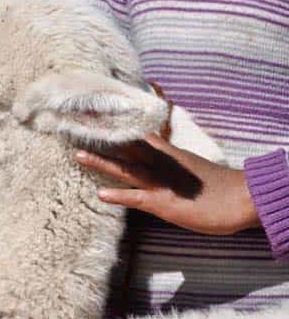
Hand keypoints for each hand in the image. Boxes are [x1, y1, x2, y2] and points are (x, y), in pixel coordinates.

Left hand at [74, 133, 260, 234]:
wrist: (242, 198)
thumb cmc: (214, 186)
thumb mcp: (186, 165)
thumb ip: (167, 156)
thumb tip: (152, 149)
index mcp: (167, 154)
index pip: (137, 135)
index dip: (114, 126)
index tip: (92, 115)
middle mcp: (161, 164)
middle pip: (126, 147)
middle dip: (101, 138)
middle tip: (76, 126)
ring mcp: (161, 182)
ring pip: (126, 169)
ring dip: (102, 163)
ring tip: (77, 155)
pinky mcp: (165, 203)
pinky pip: (138, 198)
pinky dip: (120, 196)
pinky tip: (101, 195)